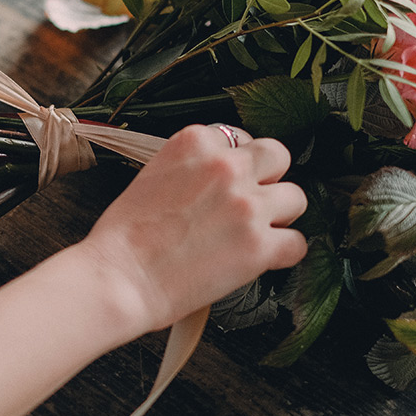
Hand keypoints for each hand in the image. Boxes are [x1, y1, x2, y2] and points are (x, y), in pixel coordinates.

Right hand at [78, 124, 307, 331]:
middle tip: (252, 202)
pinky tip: (263, 259)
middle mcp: (226, 167)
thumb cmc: (125, 237)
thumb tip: (219, 178)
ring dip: (280, 216)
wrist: (118, 278)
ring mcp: (246, 205)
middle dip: (268, 178)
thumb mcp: (154, 175)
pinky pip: (297, 243)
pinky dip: (284, 253)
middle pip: (277, 156)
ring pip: (296, 197)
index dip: (238, 163)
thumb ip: (193, 168)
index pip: (239, 137)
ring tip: (257, 233)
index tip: (230, 181)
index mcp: (195, 143)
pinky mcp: (259, 246)